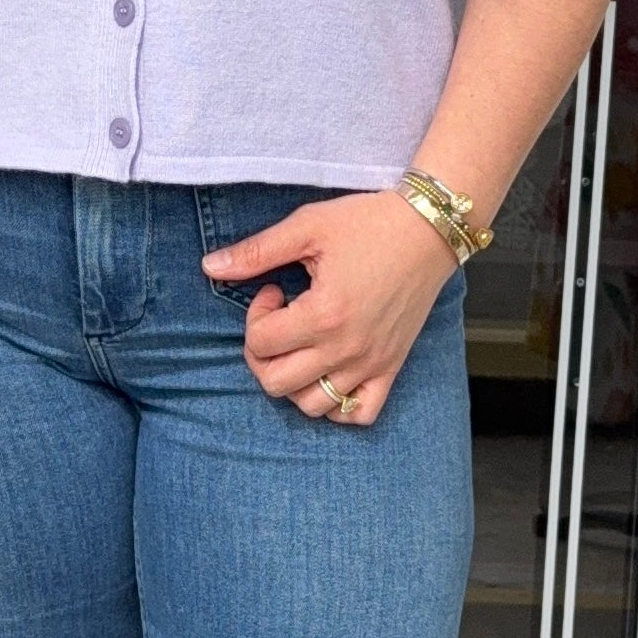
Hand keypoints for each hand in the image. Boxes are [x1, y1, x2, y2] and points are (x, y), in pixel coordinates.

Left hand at [201, 191, 456, 423]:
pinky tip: (329, 372)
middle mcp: (347, 348)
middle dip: (262, 354)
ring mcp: (371, 363)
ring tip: (301, 346)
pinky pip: (359, 414)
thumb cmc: (369, 223)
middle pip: (277, 383)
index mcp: (324, 314)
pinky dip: (337, 405)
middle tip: (277, 322)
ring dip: (293, 381)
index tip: (273, 290)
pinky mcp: (392, 368)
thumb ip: (256, 252)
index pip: (261, 343)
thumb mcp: (307, 226)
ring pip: (312, 405)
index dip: (255, 314)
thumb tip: (208, 267)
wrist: (429, 227)